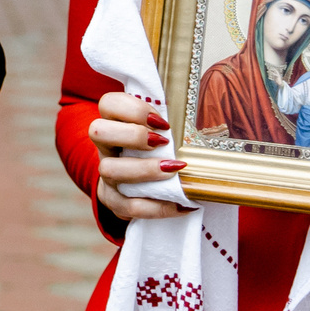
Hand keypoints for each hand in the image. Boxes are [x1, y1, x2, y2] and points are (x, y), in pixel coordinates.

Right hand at [89, 91, 189, 222]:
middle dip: (132, 135)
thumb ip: (175, 118)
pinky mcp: (114, 201)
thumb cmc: (162, 152)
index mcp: (116, 123)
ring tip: (173, 171)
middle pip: (97, 130)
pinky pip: (127, 206)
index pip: (109, 103)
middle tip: (161, 142)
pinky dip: (156, 207)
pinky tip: (181, 204)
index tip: (162, 122)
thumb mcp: (164, 132)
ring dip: (144, 170)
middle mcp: (105, 147)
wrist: (148, 188)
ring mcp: (106, 175)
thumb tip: (212, 113)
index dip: (132, 109)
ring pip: (108, 169)